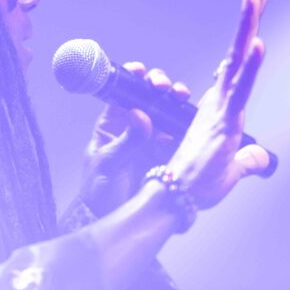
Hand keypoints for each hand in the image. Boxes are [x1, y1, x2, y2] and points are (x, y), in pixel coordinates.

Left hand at [80, 64, 189, 216]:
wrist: (110, 217)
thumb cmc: (98, 190)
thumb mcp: (109, 163)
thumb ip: (126, 141)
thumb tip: (139, 115)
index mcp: (113, 123)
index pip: (124, 93)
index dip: (133, 78)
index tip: (140, 71)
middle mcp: (134, 126)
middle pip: (150, 97)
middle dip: (160, 85)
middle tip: (165, 87)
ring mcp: (153, 138)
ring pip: (167, 111)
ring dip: (176, 101)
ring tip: (180, 98)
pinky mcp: (168, 152)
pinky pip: (180, 133)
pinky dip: (188, 125)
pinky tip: (191, 121)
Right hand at [168, 0, 270, 208]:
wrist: (177, 196)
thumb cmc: (197, 184)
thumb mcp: (232, 171)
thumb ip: (247, 160)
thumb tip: (263, 158)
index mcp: (222, 108)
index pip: (237, 66)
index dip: (246, 40)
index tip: (253, 15)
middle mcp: (220, 101)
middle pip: (238, 52)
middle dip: (248, 19)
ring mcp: (221, 107)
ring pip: (237, 60)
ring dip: (246, 28)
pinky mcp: (222, 120)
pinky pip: (239, 89)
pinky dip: (249, 67)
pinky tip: (258, 45)